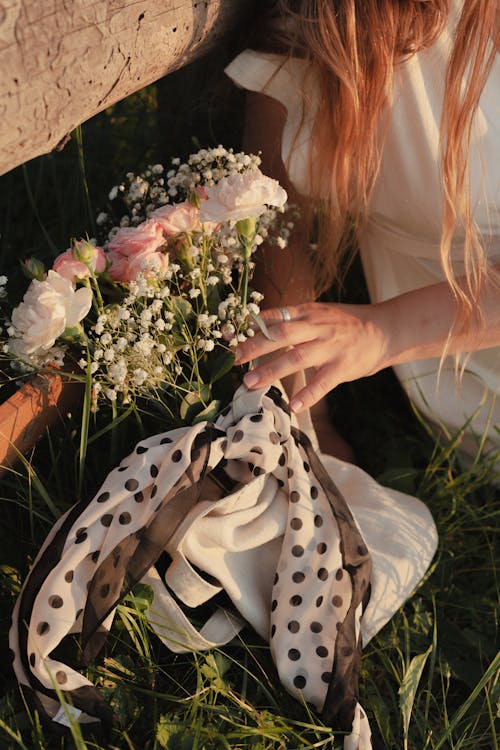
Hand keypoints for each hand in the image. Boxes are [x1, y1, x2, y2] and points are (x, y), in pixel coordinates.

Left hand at [234, 302, 388, 411]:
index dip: (249, 326)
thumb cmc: (346, 325)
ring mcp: (330, 346)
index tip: (228, 336)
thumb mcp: (318, 314)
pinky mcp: (343, 366)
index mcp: (307, 312)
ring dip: (271, 371)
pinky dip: (307, 394)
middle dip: (254, 347)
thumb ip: (292, 321)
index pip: (273, 316)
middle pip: (280, 335)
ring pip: (296, 358)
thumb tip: (258, 330)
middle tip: (235, 360)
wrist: (385, 329)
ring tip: (251, 384)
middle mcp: (317, 326)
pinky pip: (322, 382)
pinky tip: (293, 406)